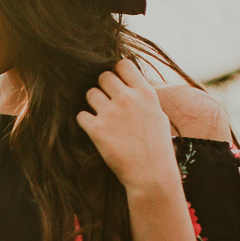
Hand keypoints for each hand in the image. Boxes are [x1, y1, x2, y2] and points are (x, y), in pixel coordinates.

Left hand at [76, 59, 176, 190]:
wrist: (151, 175)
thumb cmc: (157, 148)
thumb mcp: (158, 115)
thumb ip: (143, 97)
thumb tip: (130, 82)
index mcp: (145, 93)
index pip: (123, 65)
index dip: (116, 71)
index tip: (116, 83)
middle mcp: (128, 99)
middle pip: (103, 76)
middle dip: (103, 87)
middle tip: (107, 102)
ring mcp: (111, 113)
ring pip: (90, 93)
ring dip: (93, 103)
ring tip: (102, 117)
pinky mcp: (96, 129)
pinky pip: (81, 115)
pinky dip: (86, 122)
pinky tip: (95, 130)